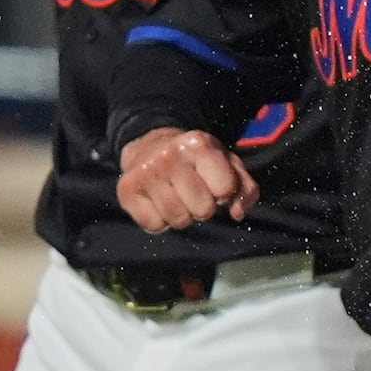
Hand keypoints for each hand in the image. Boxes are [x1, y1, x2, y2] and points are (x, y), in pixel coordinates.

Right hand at [116, 127, 257, 231]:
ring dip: (183, 215)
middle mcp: (169, 155)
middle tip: (195, 192)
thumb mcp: (227, 164)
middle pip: (203, 209)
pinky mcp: (126, 189)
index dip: (223, 192)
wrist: (151, 145)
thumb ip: (244, 188)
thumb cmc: (197, 159)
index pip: (225, 189)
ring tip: (178, 197)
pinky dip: (160, 221)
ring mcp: (145, 172)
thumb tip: (237, 213)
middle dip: (204, 207)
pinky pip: (154, 226)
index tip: (214, 183)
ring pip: (178, 220)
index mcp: (199, 144)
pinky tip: (159, 202)